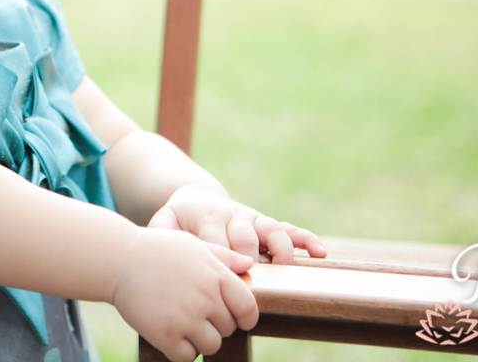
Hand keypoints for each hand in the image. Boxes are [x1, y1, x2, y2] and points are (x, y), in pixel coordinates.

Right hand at [111, 228, 257, 361]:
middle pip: (227, 328)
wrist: (117, 260)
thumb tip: (248, 263)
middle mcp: (205, 298)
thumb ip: (223, 256)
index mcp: (216, 275)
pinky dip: (181, 350)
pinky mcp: (165, 335)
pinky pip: (187, 357)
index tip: (236, 318)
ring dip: (200, 339)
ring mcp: (185, 318)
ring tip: (183, 324)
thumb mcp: (193, 245)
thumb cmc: (157, 250)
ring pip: (211, 346)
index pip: (247, 308)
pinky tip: (170, 334)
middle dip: (215, 324)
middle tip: (194, 312)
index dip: (245, 317)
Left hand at [149, 187, 326, 263]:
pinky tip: (320, 252)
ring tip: (287, 268)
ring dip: (281, 248)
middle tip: (252, 278)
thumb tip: (156, 247)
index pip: (216, 239)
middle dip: (249, 256)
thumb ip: (160, 232)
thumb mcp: (164, 222)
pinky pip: (290, 229)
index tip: (222, 278)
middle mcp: (234, 217)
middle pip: (245, 236)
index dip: (221, 257)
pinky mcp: (266, 224)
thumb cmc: (179, 220)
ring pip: (272, 229)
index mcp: (208, 218)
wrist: (196, 199)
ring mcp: (253, 220)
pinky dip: (306, 239)